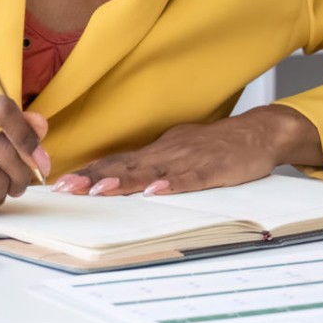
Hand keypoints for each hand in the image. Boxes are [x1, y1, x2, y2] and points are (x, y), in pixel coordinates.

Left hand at [53, 106, 322, 197]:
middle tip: (64, 187)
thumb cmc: (220, 145)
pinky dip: (172, 184)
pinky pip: (190, 178)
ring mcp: (190, 159)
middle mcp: (168, 152)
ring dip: (124, 181)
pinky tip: (156, 190)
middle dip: (93, 177)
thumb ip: (156, 164)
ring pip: (151, 171)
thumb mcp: (182, 151)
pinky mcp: (214, 169)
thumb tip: (127, 177)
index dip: (90, 171)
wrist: (260, 132)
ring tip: (99, 190)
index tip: (62, 182)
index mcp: (159, 150)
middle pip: (125, 165)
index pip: (118, 161)